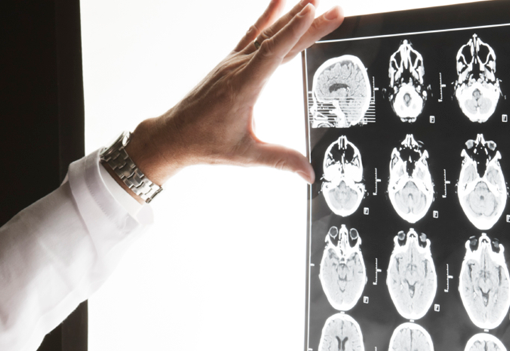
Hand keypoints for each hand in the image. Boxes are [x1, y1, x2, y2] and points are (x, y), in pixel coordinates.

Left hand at [124, 0, 343, 188]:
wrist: (174, 135)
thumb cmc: (205, 143)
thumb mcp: (245, 155)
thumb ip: (280, 160)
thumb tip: (309, 174)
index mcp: (242, 87)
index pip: (272, 52)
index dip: (294, 31)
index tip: (313, 10)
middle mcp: (237, 68)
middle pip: (278, 39)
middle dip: (308, 23)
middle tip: (335, 9)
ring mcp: (232, 63)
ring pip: (267, 34)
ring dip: (292, 16)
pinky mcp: (230, 63)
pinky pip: (253, 35)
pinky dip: (268, 18)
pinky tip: (279, 2)